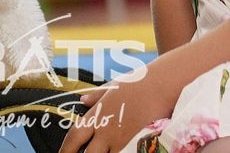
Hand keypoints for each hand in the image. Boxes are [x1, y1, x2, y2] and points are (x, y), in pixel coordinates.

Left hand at [59, 65, 179, 152]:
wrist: (162, 85)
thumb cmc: (139, 83)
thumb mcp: (114, 86)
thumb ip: (97, 96)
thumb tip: (82, 100)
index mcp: (98, 113)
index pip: (75, 135)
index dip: (66, 148)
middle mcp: (106, 128)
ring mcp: (121, 139)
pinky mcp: (136, 144)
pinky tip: (114, 152)